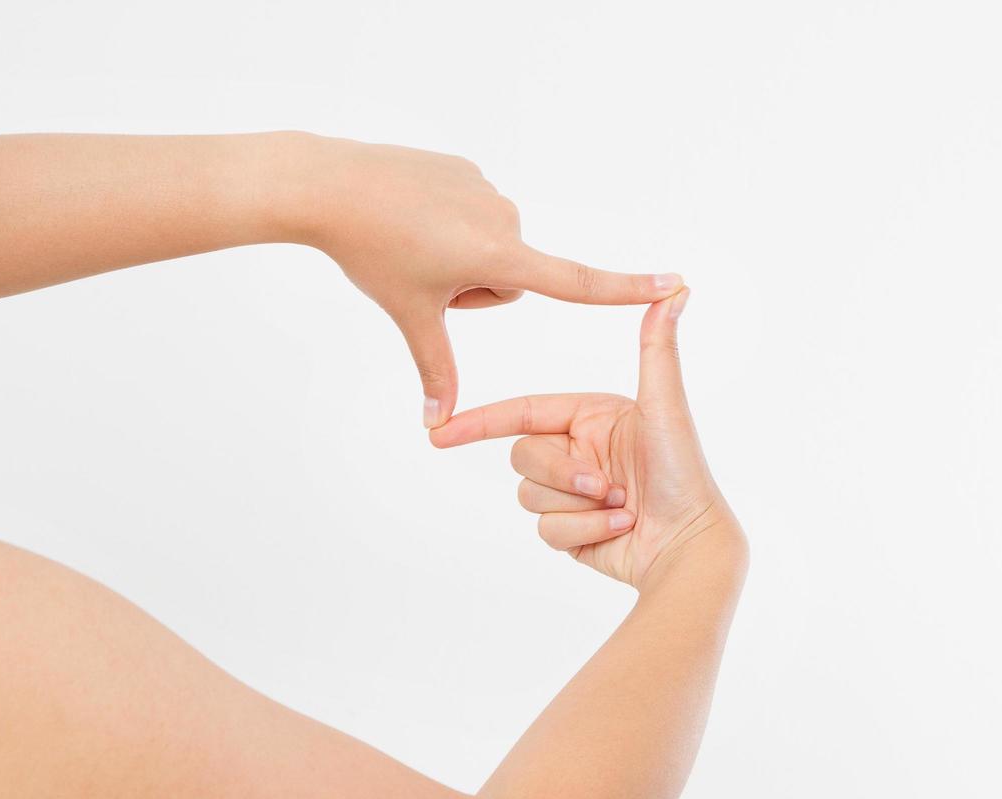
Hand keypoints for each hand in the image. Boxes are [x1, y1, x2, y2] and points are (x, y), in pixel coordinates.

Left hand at [285, 135, 682, 426]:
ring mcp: (487, 191)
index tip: (672, 282)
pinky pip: (472, 214)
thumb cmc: (373, 252)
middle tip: (425, 276)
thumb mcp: (410, 315)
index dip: (626, 288)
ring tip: (411, 243)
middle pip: (510, 279)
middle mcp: (506, 220)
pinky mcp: (467, 170)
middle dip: (476, 289)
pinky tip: (409, 216)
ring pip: (490, 247)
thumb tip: (438, 425)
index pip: (577, 282)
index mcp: (500, 256)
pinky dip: (446, 224)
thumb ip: (436, 370)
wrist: (329, 184)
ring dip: (459, 257)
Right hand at [428, 290, 743, 589]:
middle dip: (562, 475)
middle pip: (523, 457)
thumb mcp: (664, 405)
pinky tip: (620, 530)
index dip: (480, 421)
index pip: (524, 411)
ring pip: (529, 496)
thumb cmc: (684, 473)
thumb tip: (679, 287)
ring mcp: (571, 494)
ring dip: (576, 505)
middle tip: (607, 486)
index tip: (440, 431)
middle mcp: (577, 453)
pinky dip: (584, 532)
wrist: (690, 546)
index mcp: (590, 418)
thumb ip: (657, 348)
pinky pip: (547, 530)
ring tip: (621, 507)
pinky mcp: (570, 532)